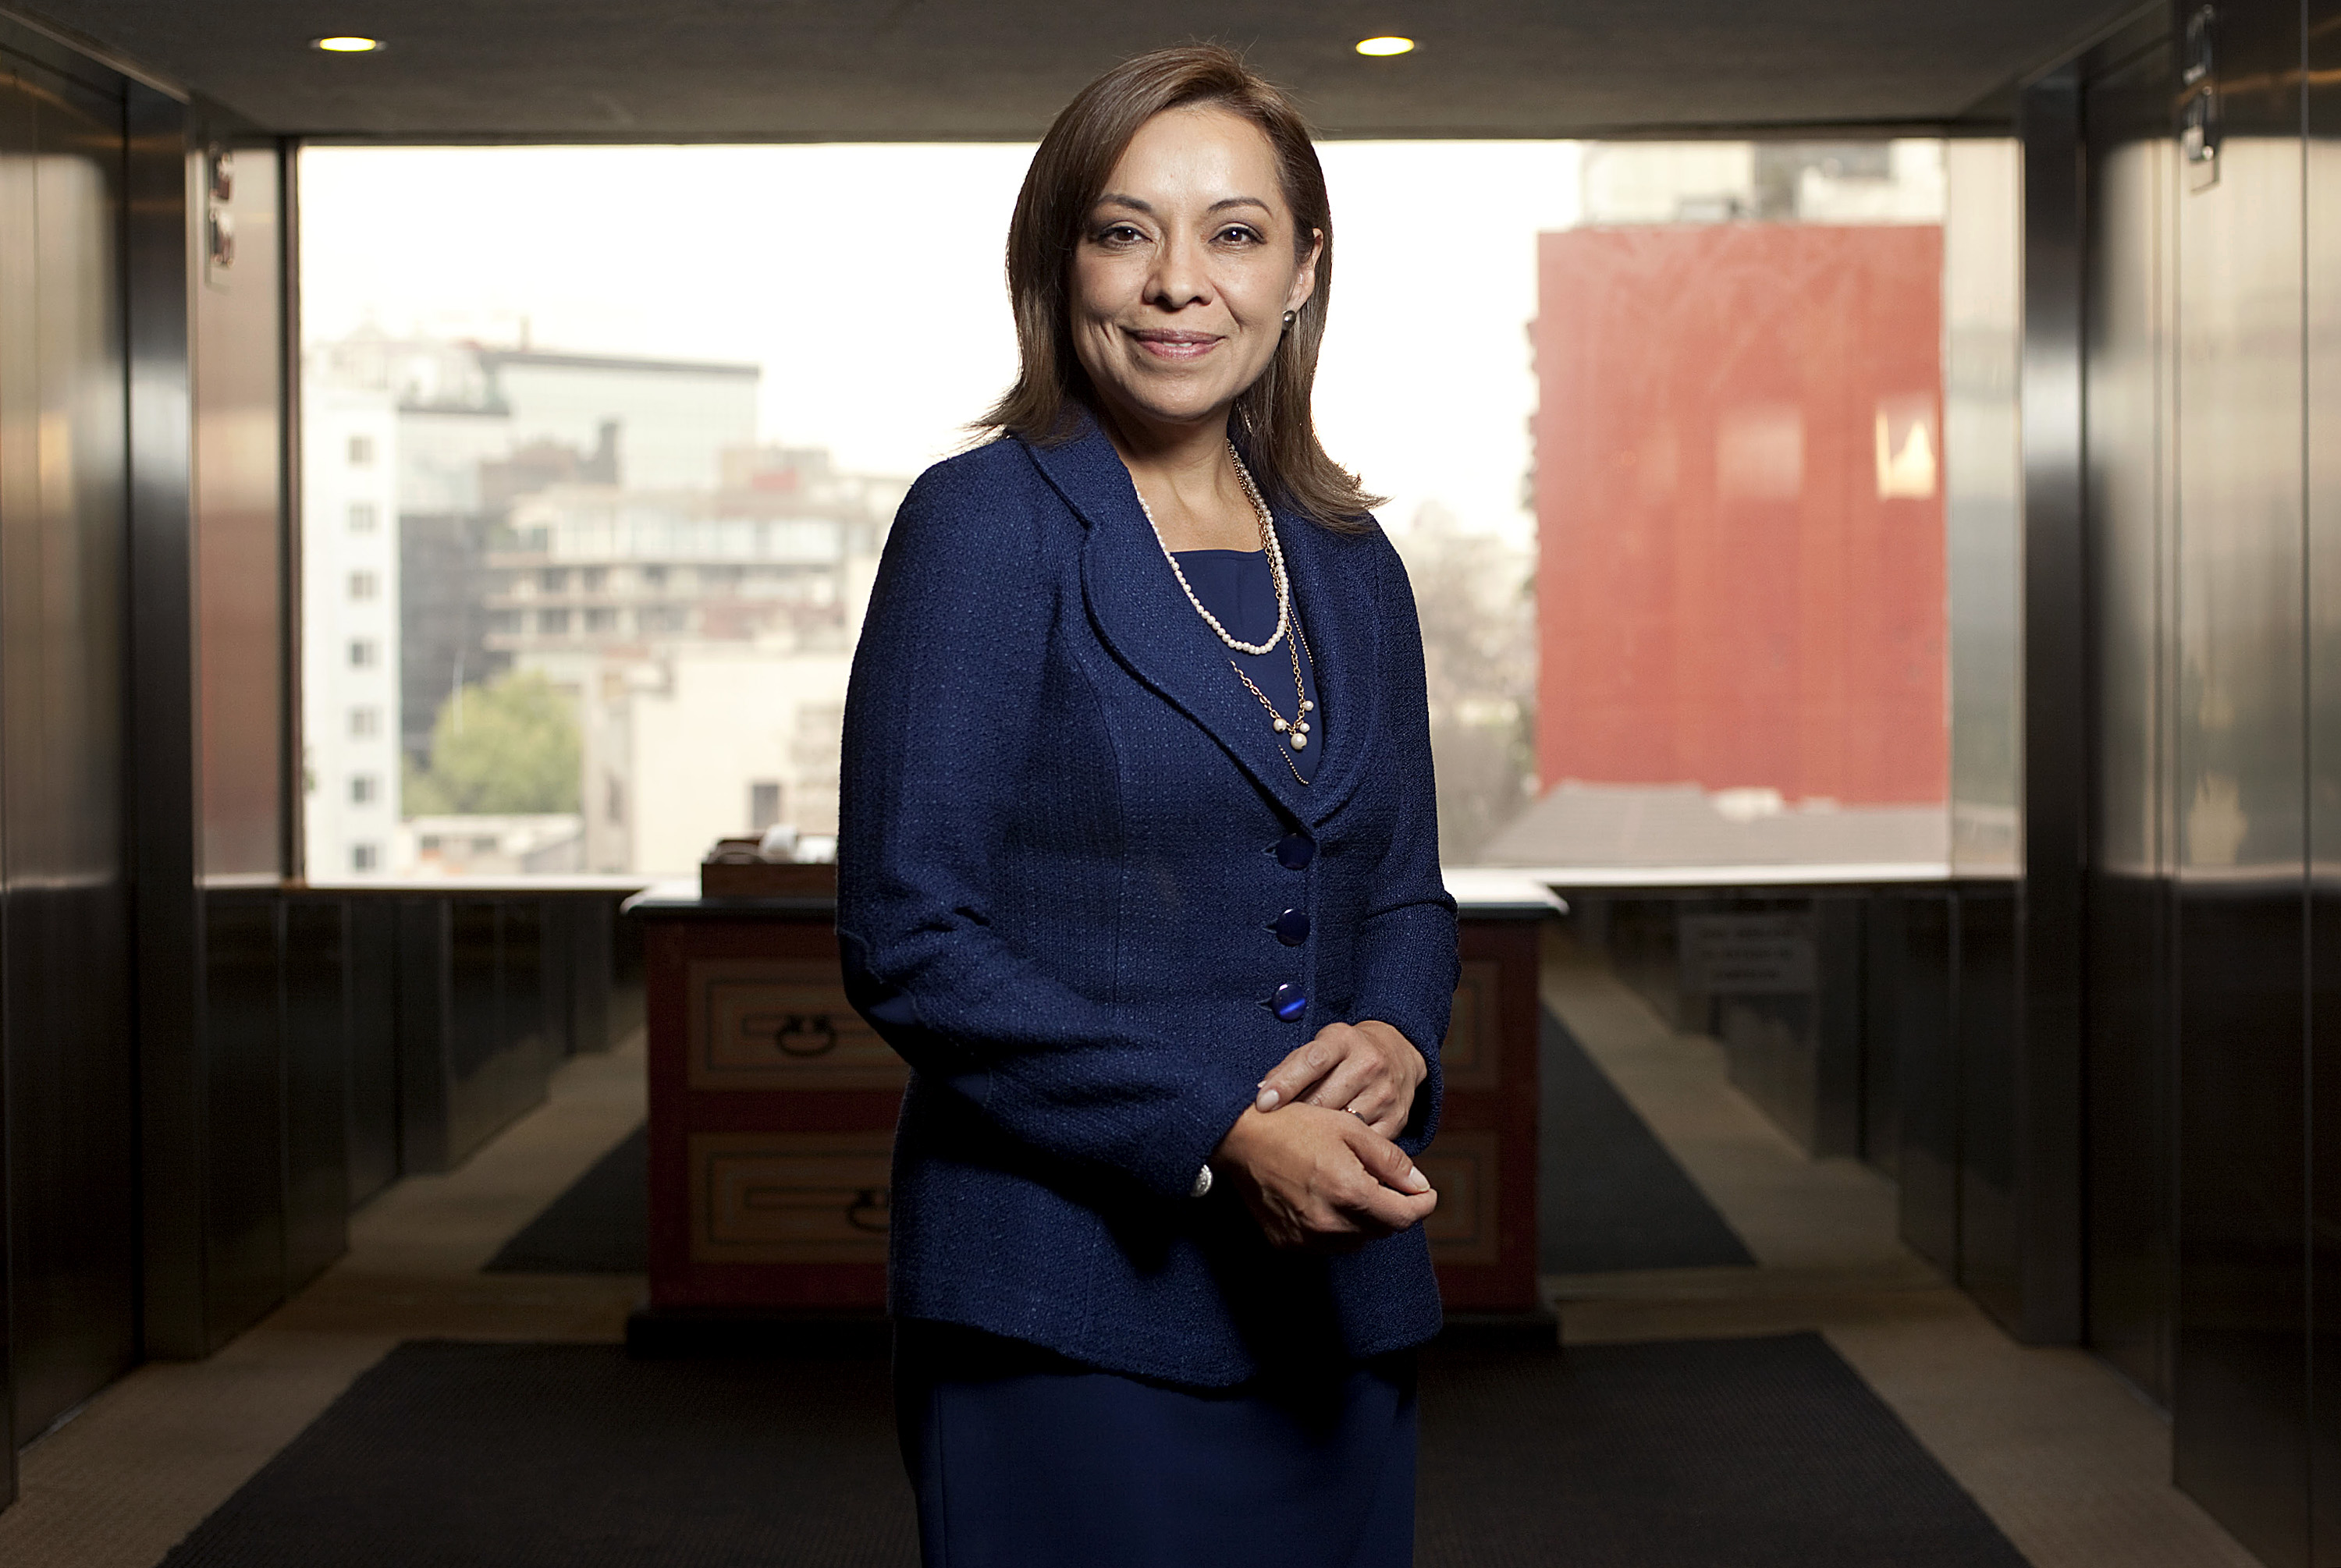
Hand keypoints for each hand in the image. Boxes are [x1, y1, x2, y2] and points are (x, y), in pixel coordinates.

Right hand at [1212, 1103, 1435, 1249]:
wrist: (1238, 1139)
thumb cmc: (1295, 1126)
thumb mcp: (1350, 1129)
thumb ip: (1390, 1160)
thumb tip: (1420, 1186)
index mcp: (1349, 1193)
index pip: (1404, 1217)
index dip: (1422, 1205)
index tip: (1426, 1194)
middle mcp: (1329, 1224)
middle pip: (1383, 1231)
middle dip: (1394, 1209)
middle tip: (1387, 1183)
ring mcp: (1305, 1238)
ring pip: (1357, 1241)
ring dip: (1366, 1220)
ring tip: (1353, 1188)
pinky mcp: (1287, 1244)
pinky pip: (1328, 1244)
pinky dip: (1337, 1228)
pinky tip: (1326, 1200)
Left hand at [1252, 1020, 1425, 1139]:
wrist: (1399, 1053)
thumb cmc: (1348, 1052)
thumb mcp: (1322, 1044)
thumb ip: (1292, 1067)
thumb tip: (1262, 1094)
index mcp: (1344, 1041)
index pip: (1312, 1061)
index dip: (1285, 1084)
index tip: (1263, 1104)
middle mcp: (1368, 1064)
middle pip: (1324, 1099)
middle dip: (1297, 1116)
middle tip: (1275, 1129)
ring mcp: (1385, 1093)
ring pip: (1343, 1124)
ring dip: (1318, 1136)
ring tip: (1300, 1142)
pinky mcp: (1396, 1119)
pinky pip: (1363, 1143)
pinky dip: (1345, 1150)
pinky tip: (1330, 1151)